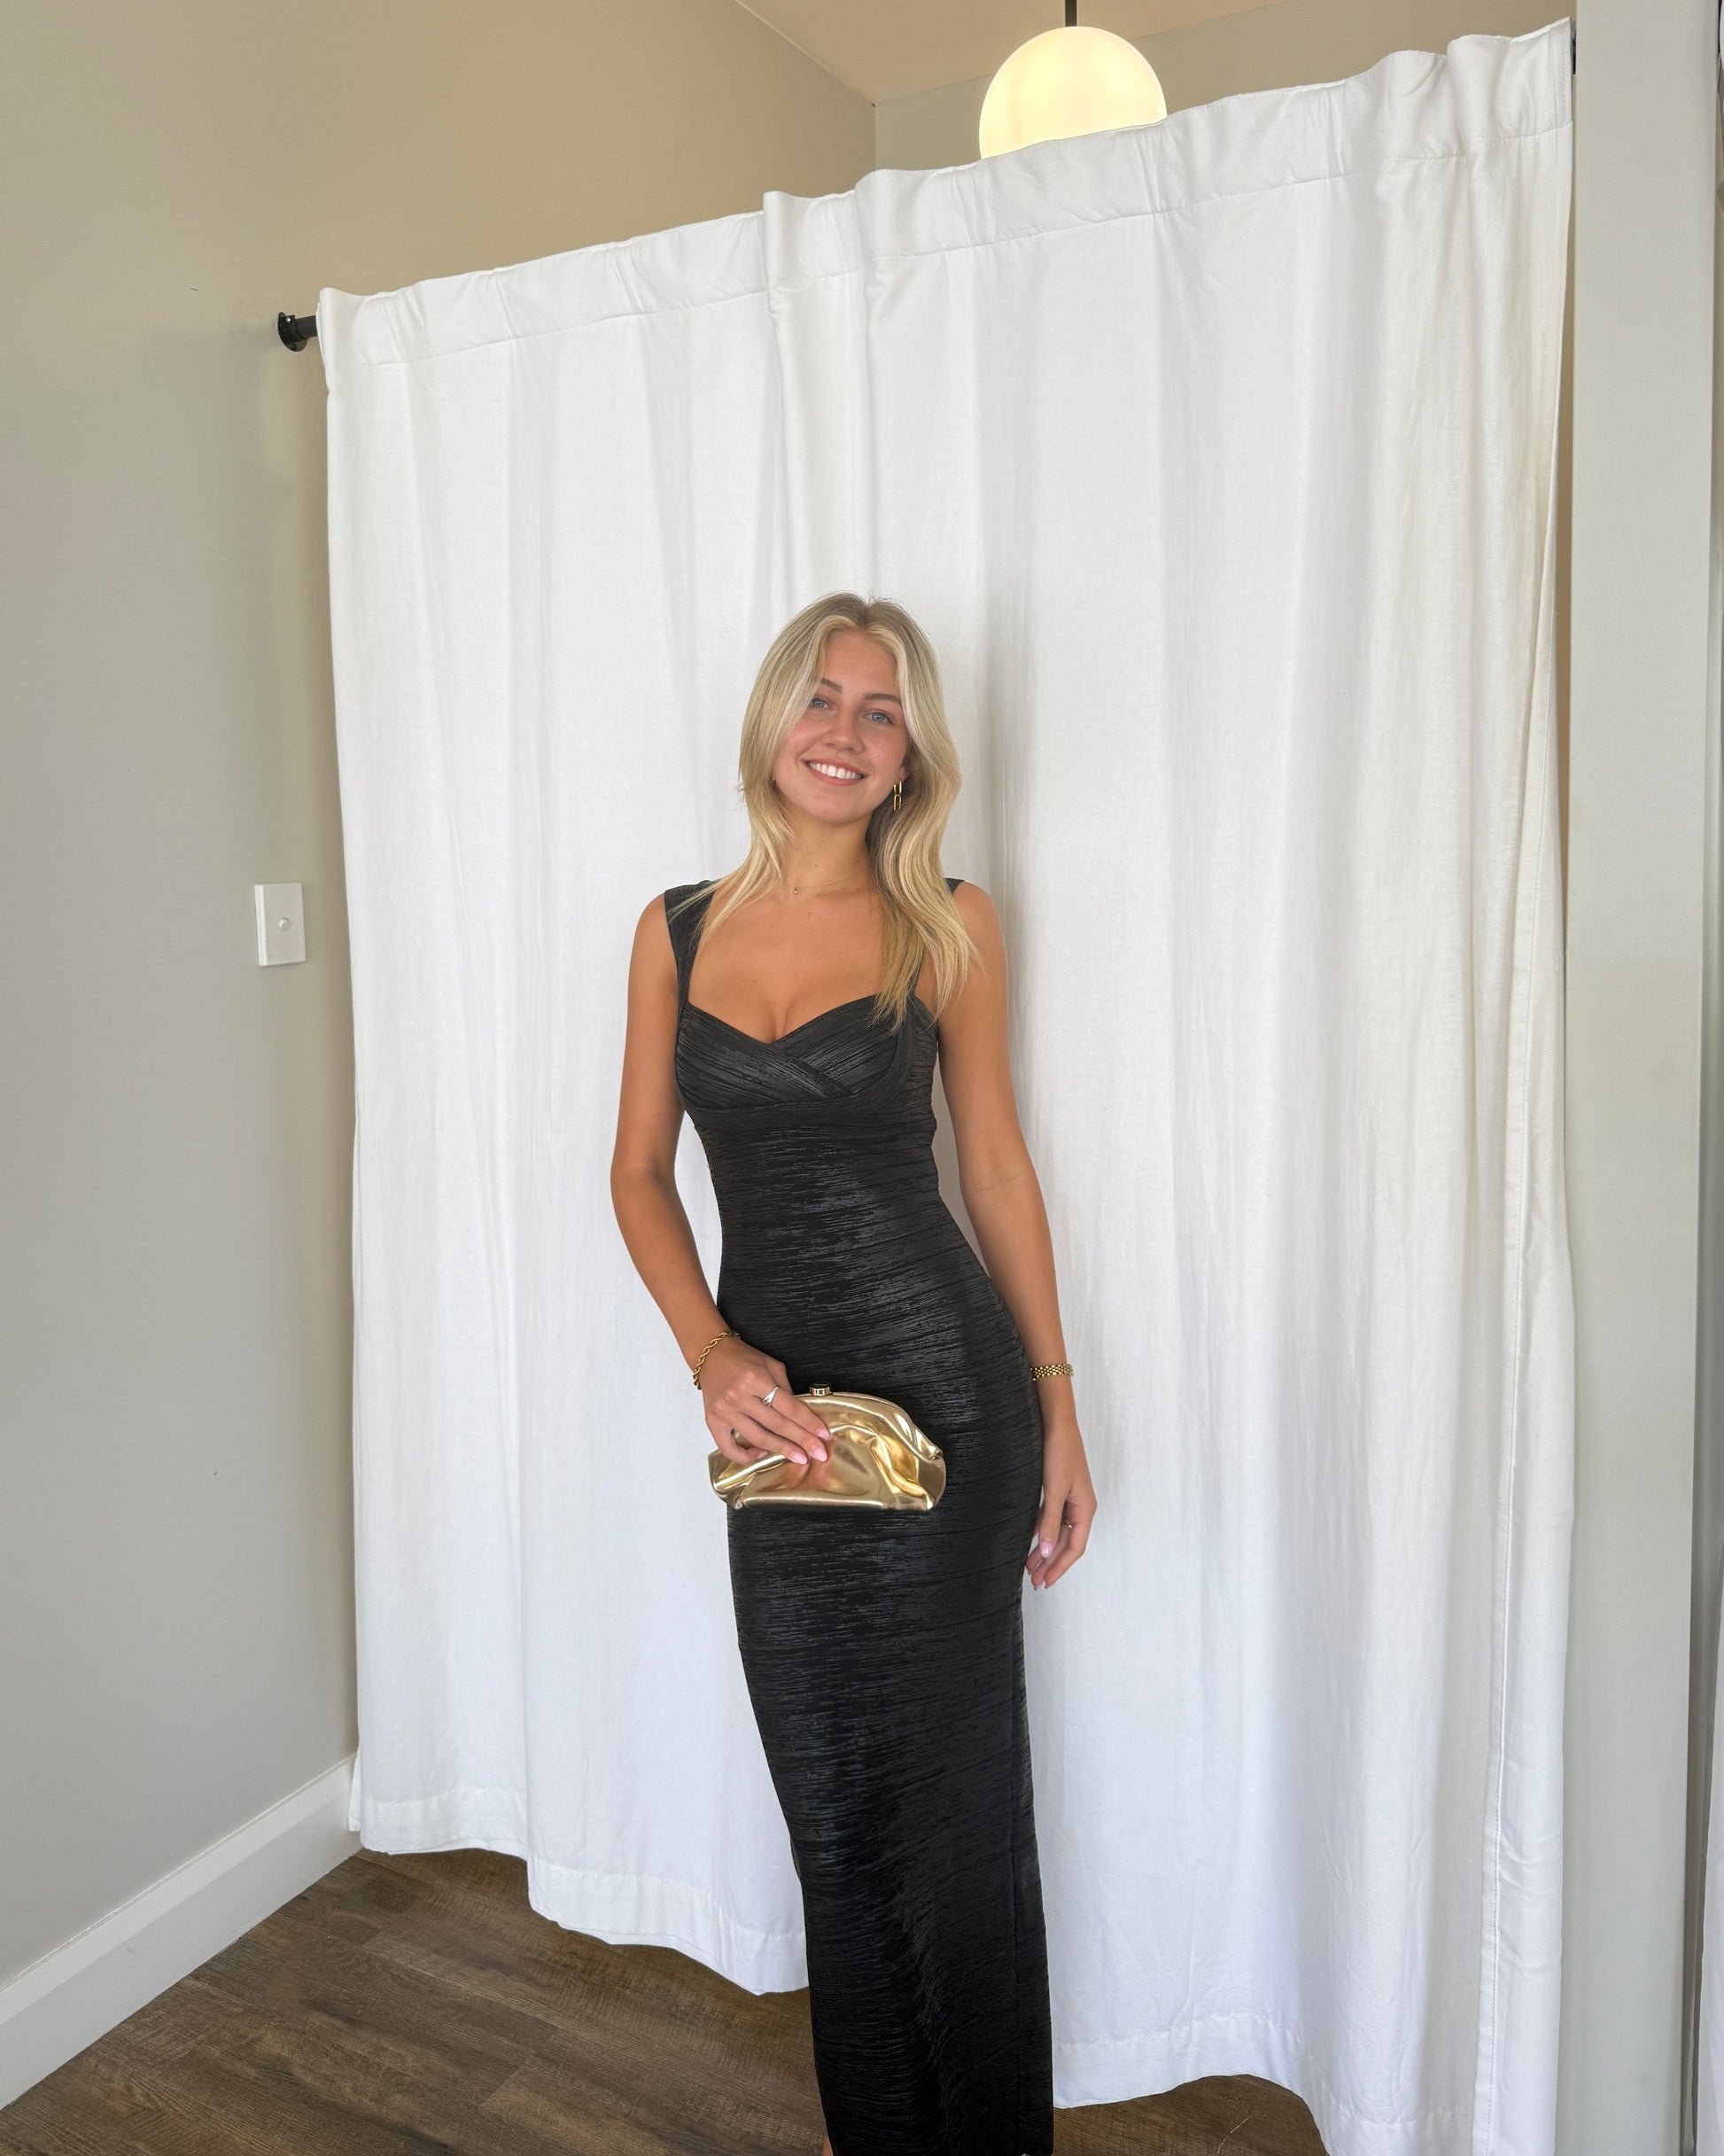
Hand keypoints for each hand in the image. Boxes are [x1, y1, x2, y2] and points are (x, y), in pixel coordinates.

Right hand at [701, 1338, 831, 1468]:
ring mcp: (724, 1411)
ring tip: (799, 1458)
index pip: (789, 1407)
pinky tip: (761, 1455)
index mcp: (756, 1379)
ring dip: (781, 1450)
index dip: (808, 1422)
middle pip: (777, 1424)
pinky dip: (745, 1456)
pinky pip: (728, 1447)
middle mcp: (739, 1397)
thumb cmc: (743, 1357)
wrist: (711, 1355)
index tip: (823, 1435)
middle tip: (818, 1453)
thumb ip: (785, 1388)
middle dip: (801, 1440)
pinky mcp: (712, 1421)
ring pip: (757, 1437)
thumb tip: (799, 1414)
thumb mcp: (771, 1364)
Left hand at [1027, 1422, 1095, 1589]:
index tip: (1046, 1582)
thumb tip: (1048, 1554)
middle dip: (1051, 1564)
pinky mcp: (1058, 1490)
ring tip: (1029, 1567)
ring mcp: (1070, 1499)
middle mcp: (1080, 1507)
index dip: (1060, 1567)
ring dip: (1045, 1550)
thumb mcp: (1054, 1491)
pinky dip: (1042, 1532)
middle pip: (1067, 1543)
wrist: (1056, 1423)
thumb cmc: (1060, 1454)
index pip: (1075, 1548)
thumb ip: (1051, 1523)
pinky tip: (1031, 1540)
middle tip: (1035, 1582)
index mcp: (1085, 1509)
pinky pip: (1052, 1519)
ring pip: (1058, 1532)